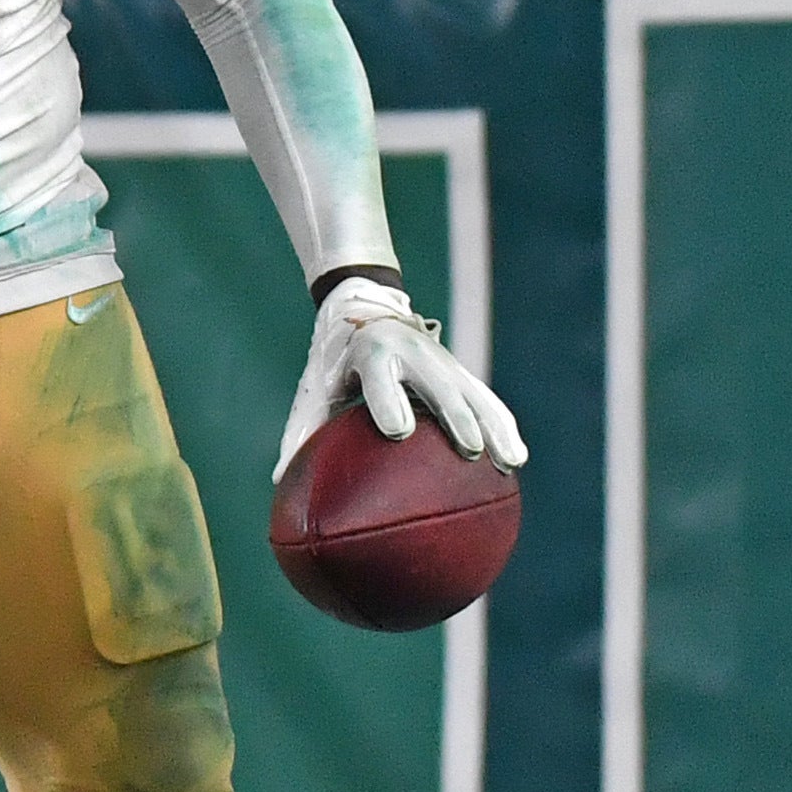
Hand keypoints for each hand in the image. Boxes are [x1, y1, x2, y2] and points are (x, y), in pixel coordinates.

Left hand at [280, 275, 525, 474]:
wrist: (366, 309)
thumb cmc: (335, 361)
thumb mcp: (315, 387)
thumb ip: (302, 429)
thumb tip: (278, 482)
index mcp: (372, 356)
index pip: (381, 381)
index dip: (390, 403)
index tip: (398, 432)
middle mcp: (413, 355)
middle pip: (441, 388)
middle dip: (456, 417)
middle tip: (468, 451)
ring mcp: (442, 362)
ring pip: (476, 395)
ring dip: (495, 426)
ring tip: (510, 462)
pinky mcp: (460, 371)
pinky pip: (487, 399)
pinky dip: (503, 425)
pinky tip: (514, 458)